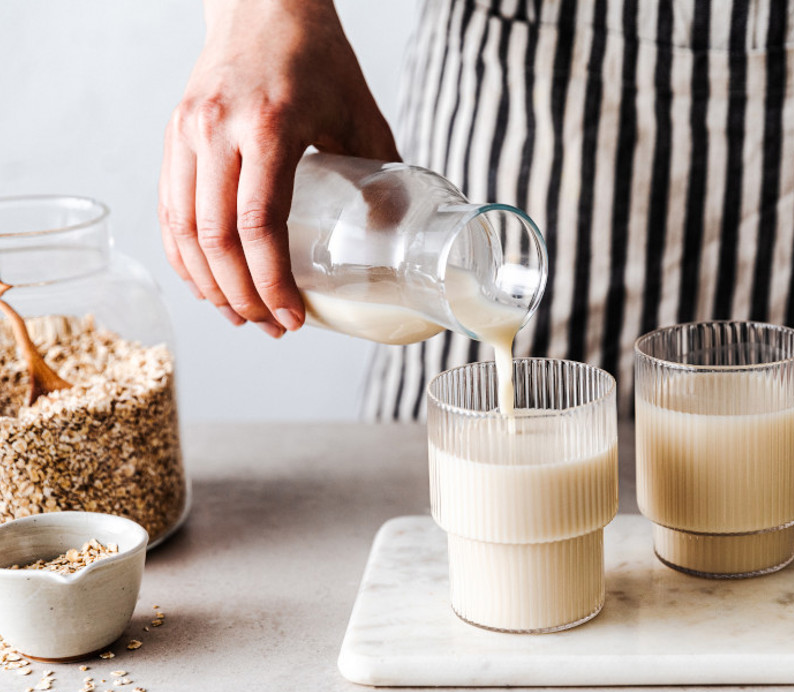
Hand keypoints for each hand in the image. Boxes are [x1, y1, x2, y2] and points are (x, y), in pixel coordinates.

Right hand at [159, 0, 399, 336]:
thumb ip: (381, 174)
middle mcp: (217, 130)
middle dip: (243, 296)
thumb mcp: (361, 114)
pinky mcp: (173, 134)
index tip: (294, 317)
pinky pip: (168, 207)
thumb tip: (397, 238)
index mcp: (269, 128)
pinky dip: (183, 254)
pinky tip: (206, 282)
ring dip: (210, 284)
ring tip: (241, 316)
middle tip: (272, 327)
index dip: (273, 282)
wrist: (264, 2)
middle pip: (216, 238)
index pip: (258, 224)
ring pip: (183, 228)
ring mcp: (187, 131)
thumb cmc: (318, 57)